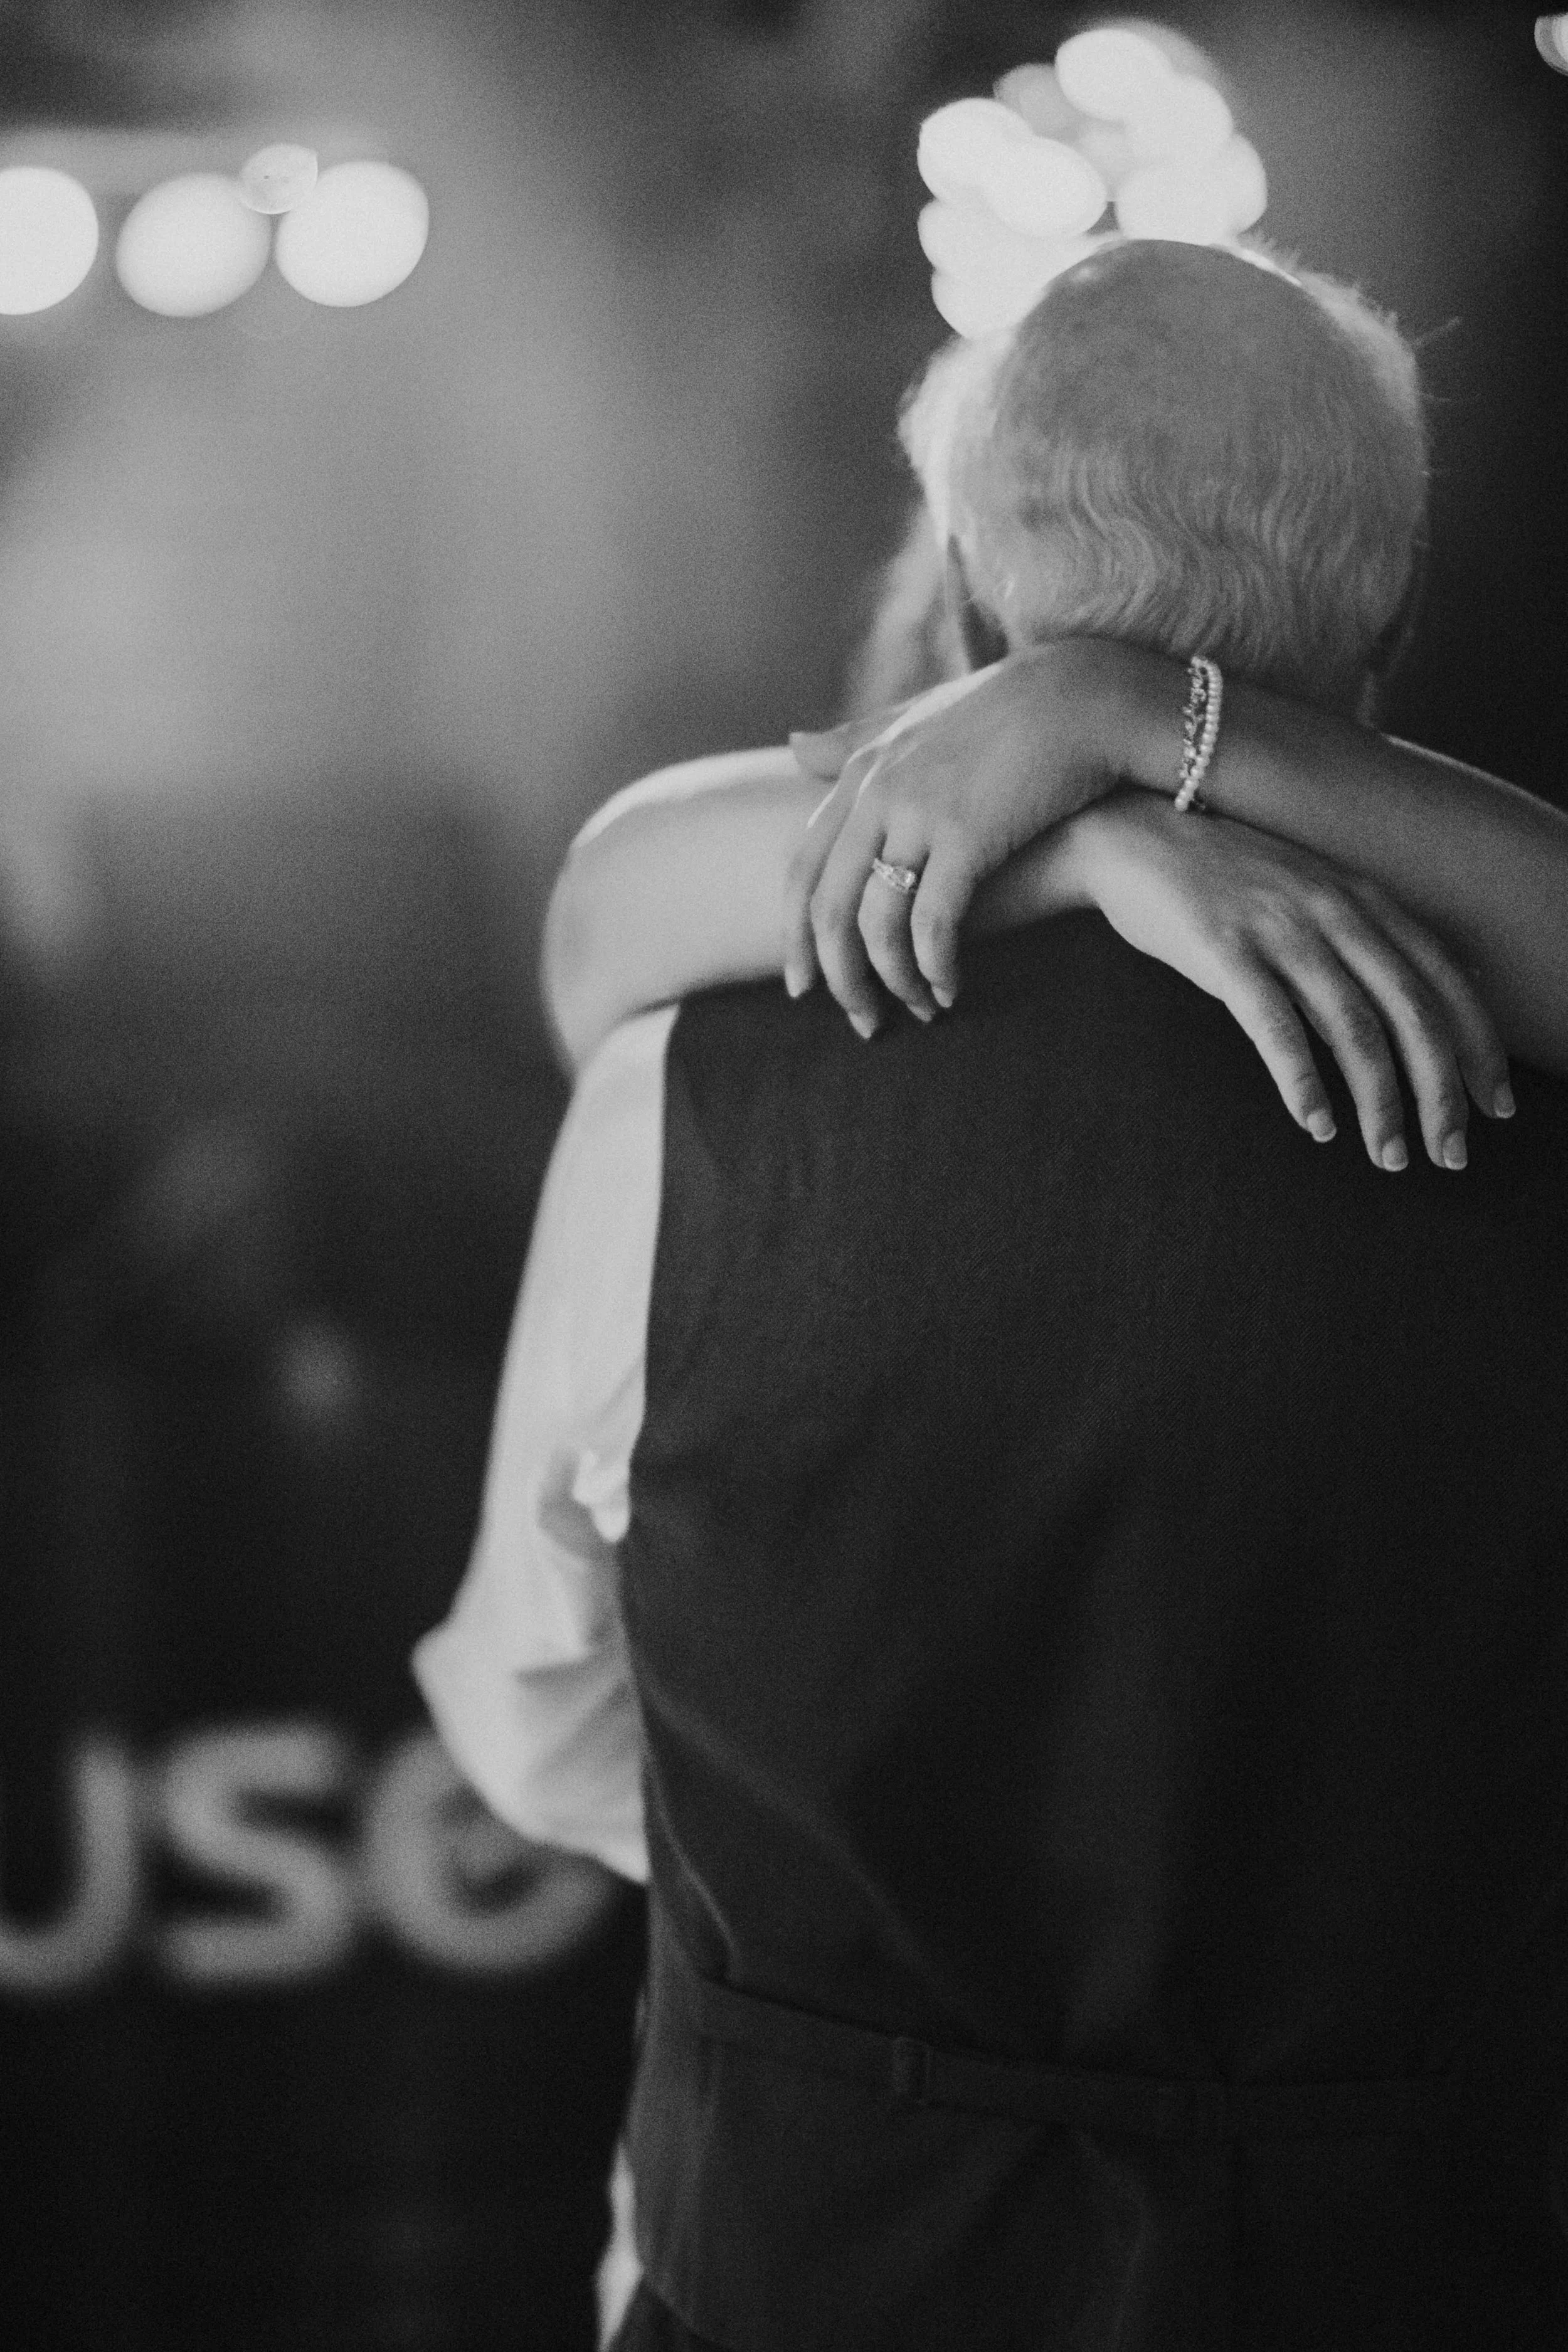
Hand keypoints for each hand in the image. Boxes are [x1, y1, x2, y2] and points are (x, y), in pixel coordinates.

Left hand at [784, 640, 1143, 1029]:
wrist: (1084, 699)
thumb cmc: (1008, 712)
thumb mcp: (918, 717)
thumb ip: (855, 738)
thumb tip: (793, 744)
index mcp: (862, 770)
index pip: (802, 868)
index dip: (797, 934)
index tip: (803, 982)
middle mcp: (878, 793)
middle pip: (829, 907)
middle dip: (835, 975)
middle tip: (858, 1021)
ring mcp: (920, 814)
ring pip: (876, 924)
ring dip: (890, 983)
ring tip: (915, 1013)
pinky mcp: (968, 838)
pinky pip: (932, 925)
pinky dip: (934, 968)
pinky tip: (950, 992)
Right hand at [1065, 795, 1511, 1170]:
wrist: (1134, 836)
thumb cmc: (1222, 880)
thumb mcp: (1306, 902)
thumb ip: (1354, 955)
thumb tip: (1400, 1027)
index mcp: (1363, 900)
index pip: (1443, 980)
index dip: (1479, 1047)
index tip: (1496, 1106)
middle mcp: (1334, 911)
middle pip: (1411, 1011)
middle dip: (1440, 1091)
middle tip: (1451, 1154)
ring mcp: (1280, 929)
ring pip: (1354, 1027)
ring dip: (1381, 1101)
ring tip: (1390, 1155)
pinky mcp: (1224, 951)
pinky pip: (1275, 1025)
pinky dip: (1303, 1081)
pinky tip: (1318, 1125)